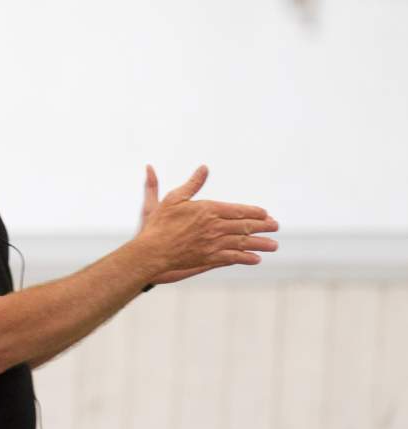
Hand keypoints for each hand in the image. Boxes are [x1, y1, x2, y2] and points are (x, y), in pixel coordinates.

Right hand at [137, 164, 278, 282]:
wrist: (152, 250)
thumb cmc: (160, 224)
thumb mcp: (174, 198)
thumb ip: (193, 184)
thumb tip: (204, 169)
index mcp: (208, 210)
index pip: (238, 210)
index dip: (254, 212)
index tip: (265, 214)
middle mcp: (215, 227)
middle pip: (245, 226)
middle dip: (263, 226)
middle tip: (276, 227)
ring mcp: (213, 244)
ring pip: (243, 243)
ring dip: (260, 244)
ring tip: (273, 245)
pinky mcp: (209, 258)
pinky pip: (233, 258)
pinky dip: (246, 258)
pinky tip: (255, 259)